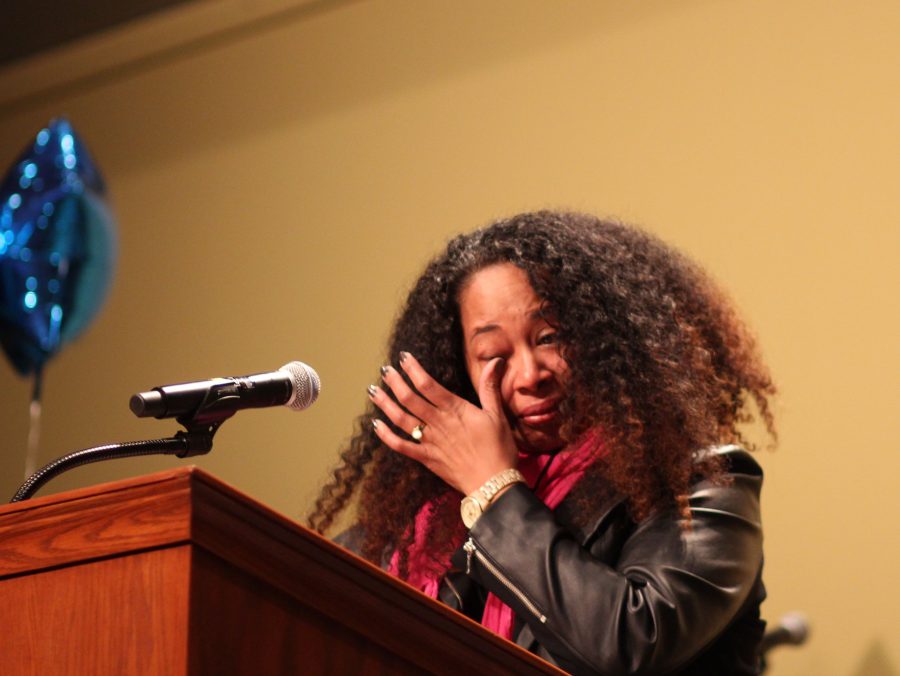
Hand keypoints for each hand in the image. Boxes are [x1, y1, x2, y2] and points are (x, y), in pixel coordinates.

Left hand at [369, 352, 517, 494]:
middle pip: (410, 398)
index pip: (428, 385)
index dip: (413, 369)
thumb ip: (490, 387)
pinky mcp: (426, 458)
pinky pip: (401, 446)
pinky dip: (386, 436)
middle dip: (395, 382)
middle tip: (385, 370)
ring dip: (385, 404)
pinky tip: (375, 425)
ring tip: (373, 391)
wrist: (493, 484)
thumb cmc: (499, 449)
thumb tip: (496, 361)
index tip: (404, 357)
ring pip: (401, 419)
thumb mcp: (497, 415)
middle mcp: (438, 423)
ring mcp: (430, 441)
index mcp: (455, 410)